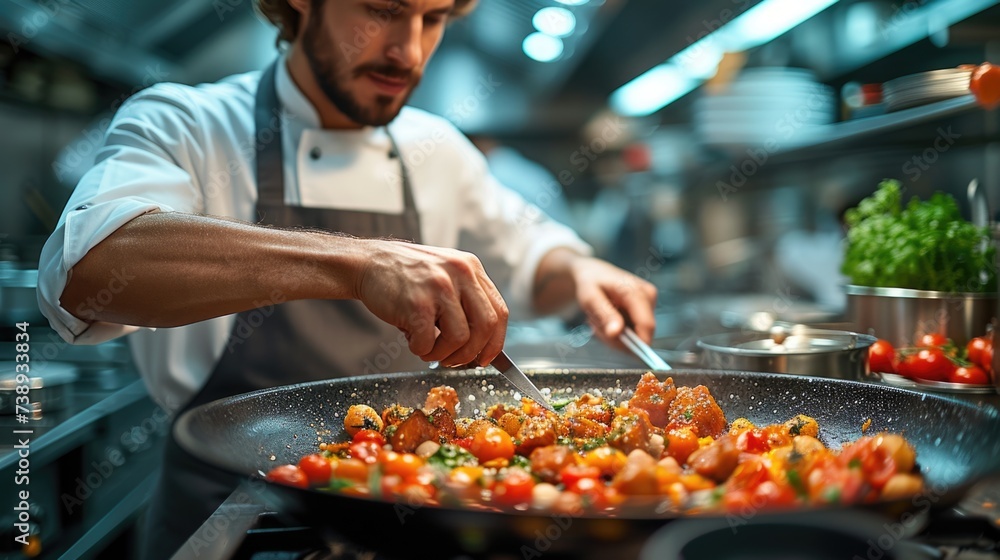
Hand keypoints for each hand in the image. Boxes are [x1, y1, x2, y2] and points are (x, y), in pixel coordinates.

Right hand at [354, 240, 508, 366]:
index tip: (486, 358)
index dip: (495, 342)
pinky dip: (421, 350)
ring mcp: (440, 286)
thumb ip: (465, 300)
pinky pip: (428, 342)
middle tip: (454, 361)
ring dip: (443, 355)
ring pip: (460, 338)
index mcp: (471, 268)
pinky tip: (411, 340)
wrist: (368, 263)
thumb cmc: (406, 277)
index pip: (499, 311)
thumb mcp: (445, 275)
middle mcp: (460, 273)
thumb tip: (483, 345)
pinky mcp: (417, 302)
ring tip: (428, 349)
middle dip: (471, 353)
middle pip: (486, 326)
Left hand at [568, 256, 657, 346]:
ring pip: (636, 336)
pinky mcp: (646, 310)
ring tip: (599, 320)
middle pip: (641, 335)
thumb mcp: (590, 298)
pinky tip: (606, 320)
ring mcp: (650, 303)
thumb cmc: (590, 282)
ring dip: (614, 335)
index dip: (633, 343)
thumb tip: (617, 333)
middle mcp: (649, 297)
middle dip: (616, 338)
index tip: (610, 342)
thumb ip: (604, 314)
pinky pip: (635, 333)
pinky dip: (618, 331)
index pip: (647, 325)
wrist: (594, 273)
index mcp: (637, 291)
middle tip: (596, 327)